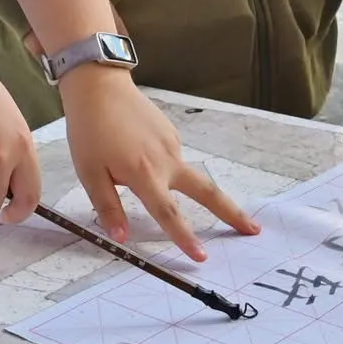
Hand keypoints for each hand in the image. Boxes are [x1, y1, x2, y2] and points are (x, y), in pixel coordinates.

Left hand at [60, 66, 260, 260]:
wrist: (99, 86)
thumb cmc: (90, 131)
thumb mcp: (89, 172)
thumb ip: (108, 206)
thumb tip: (122, 237)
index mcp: (144, 174)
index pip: (168, 213)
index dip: (184, 237)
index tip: (202, 257)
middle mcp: (166, 160)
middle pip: (206, 192)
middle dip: (231, 212)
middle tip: (253, 230)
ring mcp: (173, 145)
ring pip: (185, 176)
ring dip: (190, 190)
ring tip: (149, 173)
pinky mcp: (172, 133)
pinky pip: (172, 159)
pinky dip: (165, 168)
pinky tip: (137, 154)